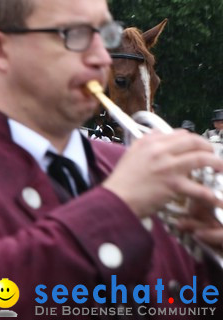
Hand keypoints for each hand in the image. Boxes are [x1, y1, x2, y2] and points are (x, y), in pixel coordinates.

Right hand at [103, 131, 222, 217]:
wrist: (118, 197)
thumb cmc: (124, 179)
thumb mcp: (132, 152)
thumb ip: (146, 141)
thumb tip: (159, 133)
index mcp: (150, 142)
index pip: (180, 134)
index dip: (194, 140)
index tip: (198, 147)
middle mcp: (160, 151)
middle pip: (194, 142)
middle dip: (209, 148)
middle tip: (213, 156)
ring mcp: (169, 167)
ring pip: (202, 159)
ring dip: (217, 163)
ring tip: (220, 170)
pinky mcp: (174, 185)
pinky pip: (199, 189)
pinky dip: (211, 195)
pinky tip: (216, 199)